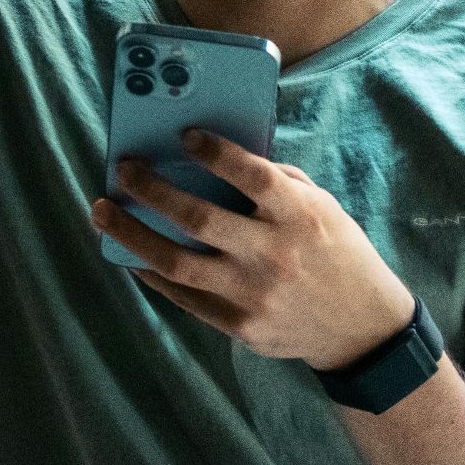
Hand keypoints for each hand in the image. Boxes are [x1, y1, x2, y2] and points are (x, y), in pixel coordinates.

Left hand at [91, 128, 415, 370]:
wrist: (361, 329)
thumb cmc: (334, 252)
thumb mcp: (321, 207)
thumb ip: (276, 183)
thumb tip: (214, 157)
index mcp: (300, 216)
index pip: (254, 177)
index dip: (217, 153)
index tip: (184, 135)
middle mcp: (275, 255)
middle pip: (199, 220)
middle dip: (151, 191)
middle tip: (124, 170)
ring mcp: (254, 295)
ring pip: (177, 263)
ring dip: (131, 234)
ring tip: (103, 212)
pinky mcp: (240, 326)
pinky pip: (183, 297)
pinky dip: (151, 272)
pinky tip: (130, 252)